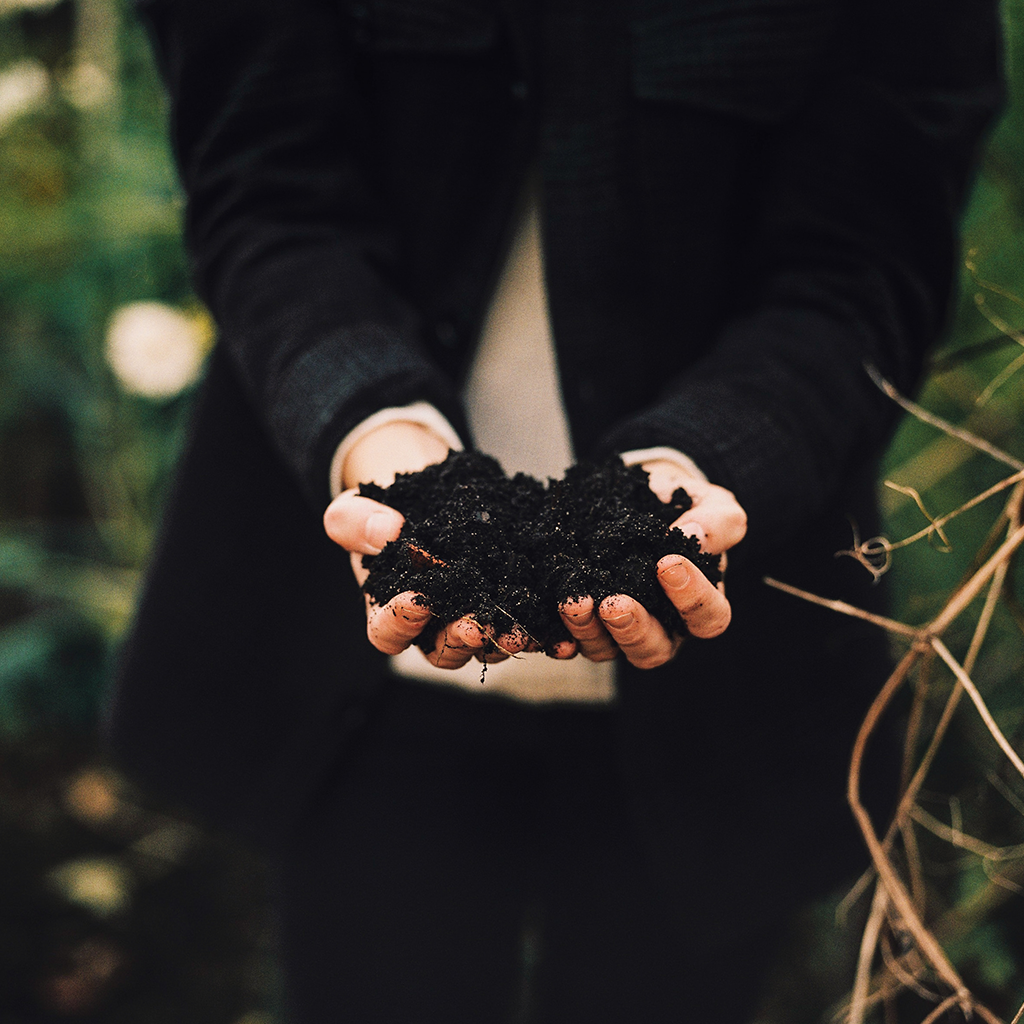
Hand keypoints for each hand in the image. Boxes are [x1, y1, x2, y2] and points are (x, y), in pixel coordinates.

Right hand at [322, 421, 529, 667]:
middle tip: (475, 624)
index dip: (400, 622)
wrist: (426, 502)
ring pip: (489, 645)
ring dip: (504, 640)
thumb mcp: (354, 510)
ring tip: (519, 629)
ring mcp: (472, 620)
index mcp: (390, 613)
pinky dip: (544, 633)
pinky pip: (527, 628)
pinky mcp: (507, 608)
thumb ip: (355, 522)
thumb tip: (386, 529)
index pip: (388, 633)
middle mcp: (432, 628)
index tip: (417, 600)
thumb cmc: (382, 514)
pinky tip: (560, 634)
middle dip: (461, 638)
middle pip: (444, 649)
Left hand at [559, 458, 746, 669]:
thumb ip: (716, 522)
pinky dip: (559, 638)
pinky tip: (549, 630)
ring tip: (574, 601)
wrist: (640, 497)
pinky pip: (571, 641)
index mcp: (698, 605)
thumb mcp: (712, 505)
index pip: (707, 618)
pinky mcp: (584, 623)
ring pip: (609, 650)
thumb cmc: (682, 507)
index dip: (691, 599)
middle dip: (633, 628)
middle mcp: (661, 627)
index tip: (666, 563)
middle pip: (655, 649)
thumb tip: (691, 536)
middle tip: (614, 603)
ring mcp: (618, 630)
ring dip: (590, 630)